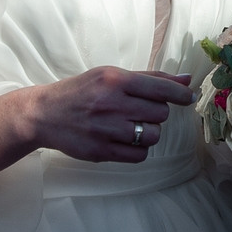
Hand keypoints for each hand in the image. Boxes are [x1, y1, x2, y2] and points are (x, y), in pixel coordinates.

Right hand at [21, 67, 193, 163]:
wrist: (43, 114)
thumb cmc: (81, 92)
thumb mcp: (110, 76)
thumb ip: (149, 78)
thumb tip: (187, 80)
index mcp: (114, 80)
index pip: (160, 88)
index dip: (180, 95)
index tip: (188, 98)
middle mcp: (111, 103)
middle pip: (160, 113)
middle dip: (156, 113)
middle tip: (140, 111)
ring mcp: (105, 130)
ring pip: (152, 135)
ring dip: (149, 132)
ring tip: (132, 126)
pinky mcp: (101, 151)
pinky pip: (139, 155)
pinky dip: (138, 148)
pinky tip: (125, 140)